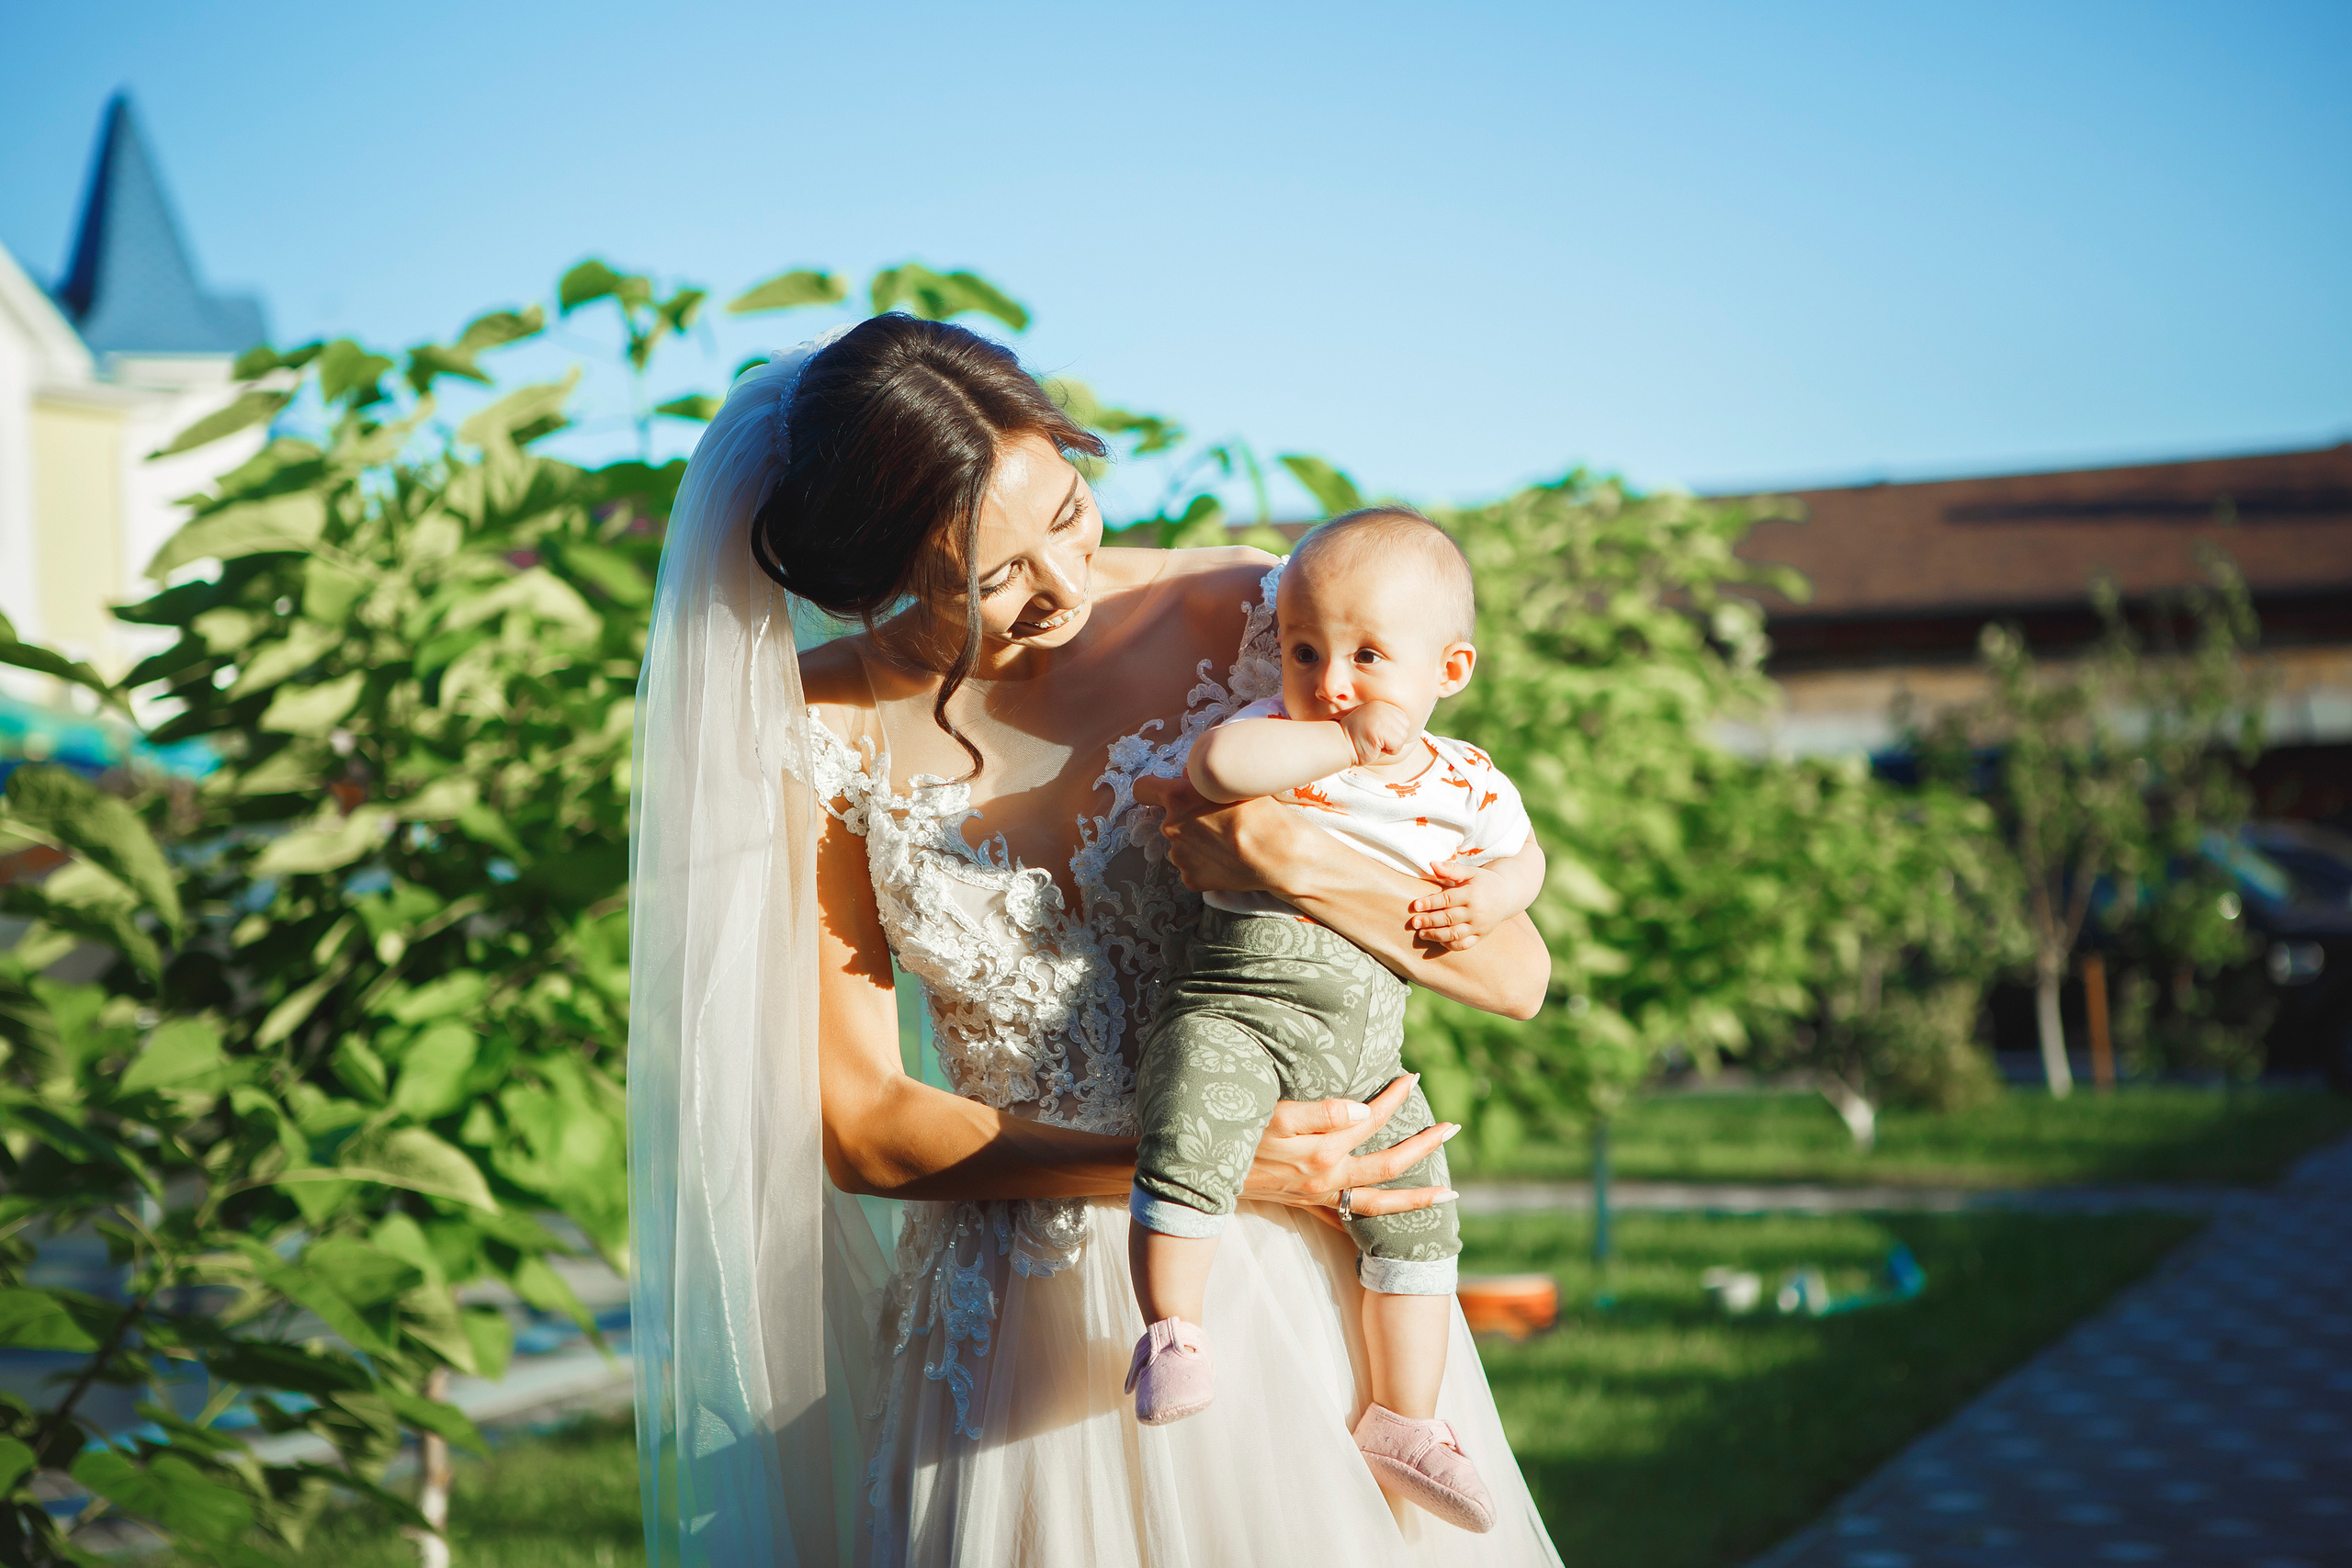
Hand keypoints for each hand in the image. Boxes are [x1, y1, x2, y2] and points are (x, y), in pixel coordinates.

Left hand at [1136, 773, 1315, 894]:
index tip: (1162, 792)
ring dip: (1196, 842)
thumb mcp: (1232, 781)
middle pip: (1170, 819)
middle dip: (1187, 818)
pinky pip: (1192, 866)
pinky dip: (1205, 864)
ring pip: (1181, 844)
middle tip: (1219, 821)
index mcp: (1177, 798)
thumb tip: (1187, 776)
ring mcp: (1178, 856)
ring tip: (1227, 843)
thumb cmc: (1262, 812)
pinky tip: (1227, 861)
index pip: (1143, 788)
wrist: (1279, 854)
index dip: (1152, 788)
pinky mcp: (1190, 878)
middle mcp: (1170, 827)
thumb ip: (1201, 777)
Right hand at [1242, 1073, 1457, 1225]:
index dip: (1394, 1099)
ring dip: (1417, 1196)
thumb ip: (1321, 1113)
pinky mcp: (1309, 1204)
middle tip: (1454, 1128)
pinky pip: (1354, 1217)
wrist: (1201, 1177)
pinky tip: (1395, 1218)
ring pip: (1380, 1203)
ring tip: (1449, 1192)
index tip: (1412, 1077)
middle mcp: (1328, 1179)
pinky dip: (1380, 1218)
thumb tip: (1365, 1111)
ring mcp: (1320, 1196)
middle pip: (1390, 1166)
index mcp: (1323, 1153)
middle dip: (1425, 1147)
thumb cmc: (1236, 1137)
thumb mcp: (1274, 1116)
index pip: (1372, 1121)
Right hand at [1339, 701, 1415, 768]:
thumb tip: (1408, 726)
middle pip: (1405, 728)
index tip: (1376, 733)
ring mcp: (1382, 717)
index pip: (1404, 721)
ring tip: (1374, 742)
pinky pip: (1397, 745)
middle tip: (1375, 738)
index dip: (1393, 732)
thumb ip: (1389, 720)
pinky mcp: (1381, 729)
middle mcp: (1384, 707)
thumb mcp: (1375, 723)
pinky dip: (1388, 751)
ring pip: (1402, 737)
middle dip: (1393, 739)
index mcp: (1383, 704)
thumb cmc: (1359, 739)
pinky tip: (1374, 746)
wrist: (1340, 744)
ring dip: (1390, 745)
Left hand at [1407, 865, 1508, 950]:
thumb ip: (1451, 869)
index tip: (1415, 905)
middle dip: (1429, 921)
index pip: (1447, 900)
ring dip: (1436, 935)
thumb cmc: (1484, 882)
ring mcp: (1479, 926)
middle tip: (1414, 922)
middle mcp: (1476, 912)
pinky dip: (1450, 945)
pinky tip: (1439, 940)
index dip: (1430, 903)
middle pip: (1448, 918)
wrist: (1507, 895)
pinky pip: (1464, 945)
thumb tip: (1432, 864)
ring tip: (1421, 933)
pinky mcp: (1481, 936)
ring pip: (1454, 934)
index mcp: (1472, 894)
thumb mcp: (1470, 872)